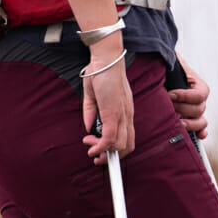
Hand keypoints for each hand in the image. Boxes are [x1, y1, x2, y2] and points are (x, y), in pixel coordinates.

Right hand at [82, 38, 134, 161]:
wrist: (106, 60)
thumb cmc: (100, 74)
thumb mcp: (93, 98)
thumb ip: (91, 114)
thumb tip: (89, 128)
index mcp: (125, 113)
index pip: (128, 139)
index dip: (117, 151)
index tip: (103, 154)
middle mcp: (127, 116)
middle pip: (128, 147)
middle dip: (111, 157)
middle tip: (96, 155)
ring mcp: (122, 116)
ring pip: (120, 145)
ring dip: (102, 151)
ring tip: (89, 145)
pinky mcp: (114, 114)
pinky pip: (110, 138)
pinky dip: (100, 146)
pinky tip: (90, 145)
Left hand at [169, 56, 209, 136]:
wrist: (163, 74)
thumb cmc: (167, 68)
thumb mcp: (171, 63)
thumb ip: (173, 61)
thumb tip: (170, 59)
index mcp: (198, 84)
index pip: (200, 94)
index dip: (186, 96)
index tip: (170, 94)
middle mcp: (199, 99)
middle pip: (199, 109)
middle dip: (182, 108)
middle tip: (167, 105)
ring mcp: (196, 110)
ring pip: (201, 121)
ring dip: (190, 124)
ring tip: (177, 123)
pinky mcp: (190, 119)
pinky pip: (200, 128)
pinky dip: (200, 133)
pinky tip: (199, 137)